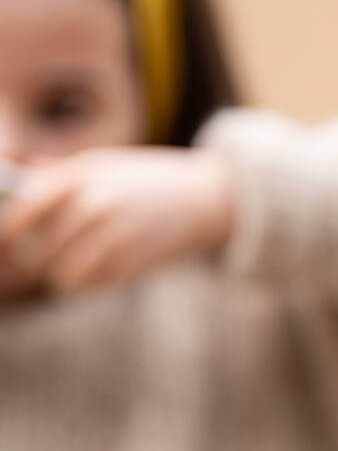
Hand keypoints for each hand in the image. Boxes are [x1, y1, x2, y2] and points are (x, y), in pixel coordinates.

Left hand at [0, 147, 234, 294]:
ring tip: (68, 267)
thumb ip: (59, 175)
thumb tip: (13, 183)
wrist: (203, 199)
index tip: (4, 239)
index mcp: (82, 175)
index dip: (7, 229)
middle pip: (39, 249)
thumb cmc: (146, 180)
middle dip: (32, 260)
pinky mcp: (134, 262)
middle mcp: (95, 204)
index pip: (25, 207)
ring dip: (60, 276)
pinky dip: (86, 284)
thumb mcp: (103, 165)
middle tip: (36, 259)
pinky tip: (95, 271)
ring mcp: (116, 236)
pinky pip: (92, 285)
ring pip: (63, 274)